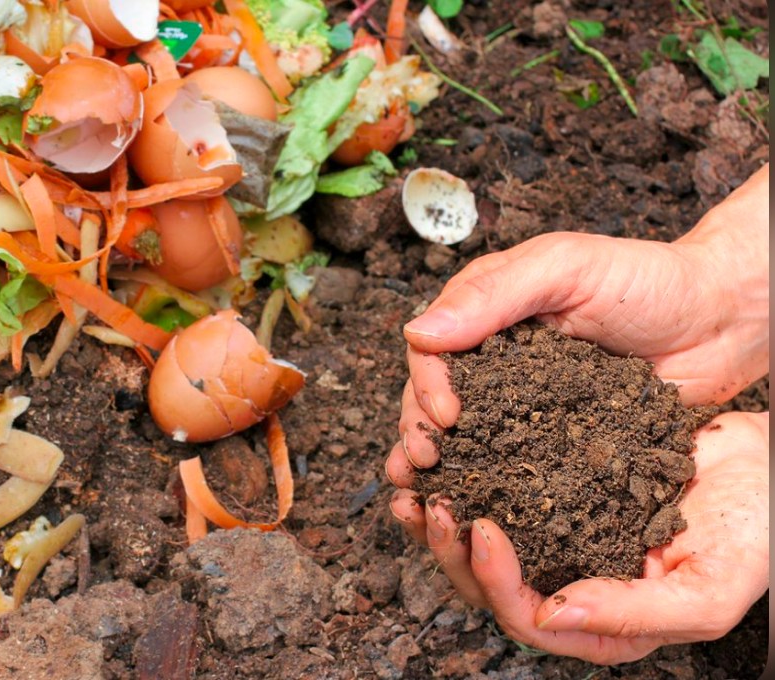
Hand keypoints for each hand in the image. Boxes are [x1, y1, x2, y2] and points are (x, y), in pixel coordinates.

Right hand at [388, 165, 767, 478]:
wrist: (723, 321)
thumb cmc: (649, 280)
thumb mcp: (566, 268)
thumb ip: (493, 294)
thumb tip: (418, 332)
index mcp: (487, 312)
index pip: (432, 350)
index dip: (427, 384)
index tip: (445, 414)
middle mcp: (497, 359)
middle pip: (436, 397)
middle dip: (420, 430)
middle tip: (425, 462)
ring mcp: (525, 402)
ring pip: (466, 436)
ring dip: (440, 464)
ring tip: (425, 495)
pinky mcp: (556, 439)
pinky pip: (514, 463)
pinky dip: (488, 485)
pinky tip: (472, 508)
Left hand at [392, 412, 768, 664]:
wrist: (767, 465)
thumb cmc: (753, 531)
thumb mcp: (707, 588)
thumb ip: (634, 614)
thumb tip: (551, 614)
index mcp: (603, 622)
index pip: (528, 618)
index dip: (495, 580)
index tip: (481, 528)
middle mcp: (572, 582)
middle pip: (490, 584)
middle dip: (452, 549)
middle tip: (432, 503)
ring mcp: (560, 536)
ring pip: (483, 541)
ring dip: (443, 517)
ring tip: (415, 484)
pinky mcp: (555, 490)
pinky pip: (499, 489)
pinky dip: (467, 475)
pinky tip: (444, 455)